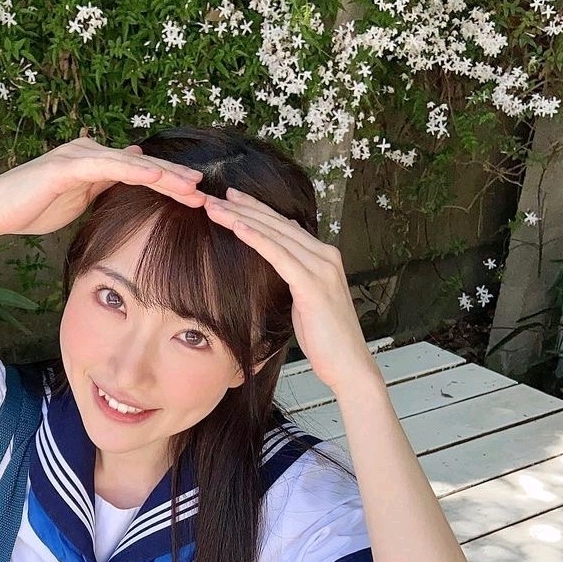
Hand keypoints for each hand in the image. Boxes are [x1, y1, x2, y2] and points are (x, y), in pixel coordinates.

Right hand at [0, 137, 206, 240]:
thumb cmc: (32, 209)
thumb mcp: (75, 203)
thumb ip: (100, 192)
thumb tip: (124, 183)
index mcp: (94, 164)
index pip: (139, 174)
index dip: (169, 185)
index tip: (196, 200)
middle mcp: (90, 153)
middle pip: (142, 166)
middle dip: (175, 180)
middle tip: (206, 193)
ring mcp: (79, 156)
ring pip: (131, 164)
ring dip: (163, 175)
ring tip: (191, 187)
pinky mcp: (68, 165)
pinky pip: (108, 167)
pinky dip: (133, 170)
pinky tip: (156, 176)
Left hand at [202, 188, 379, 395]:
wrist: (348, 364)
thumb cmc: (326, 339)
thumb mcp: (307, 301)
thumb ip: (297, 277)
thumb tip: (283, 260)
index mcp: (324, 257)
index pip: (284, 226)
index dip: (257, 210)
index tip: (231, 200)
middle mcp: (325, 255)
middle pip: (278, 224)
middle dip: (244, 208)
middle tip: (214, 197)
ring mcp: (321, 268)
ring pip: (275, 234)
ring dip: (242, 219)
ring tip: (216, 208)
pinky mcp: (312, 285)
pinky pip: (279, 255)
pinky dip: (257, 239)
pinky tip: (238, 227)